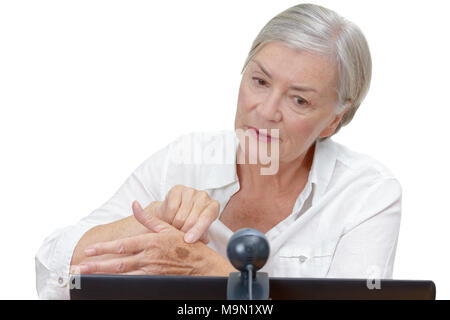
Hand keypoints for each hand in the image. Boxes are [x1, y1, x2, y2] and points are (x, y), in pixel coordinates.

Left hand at [75, 201, 234, 275]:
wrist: (201, 265)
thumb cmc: (185, 244)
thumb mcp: (166, 227)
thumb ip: (147, 218)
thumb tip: (134, 205)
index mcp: (150, 242)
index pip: (123, 246)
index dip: (105, 249)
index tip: (89, 250)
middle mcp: (148, 258)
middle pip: (118, 264)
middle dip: (96, 266)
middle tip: (78, 268)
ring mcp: (150, 272)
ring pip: (122, 275)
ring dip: (103, 276)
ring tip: (86, 277)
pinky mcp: (153, 281)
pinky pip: (133, 283)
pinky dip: (119, 283)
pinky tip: (108, 284)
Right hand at [142, 185, 219, 243]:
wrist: (174, 213)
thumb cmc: (190, 224)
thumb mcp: (199, 233)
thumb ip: (201, 237)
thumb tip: (200, 246)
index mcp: (213, 207)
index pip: (207, 218)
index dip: (198, 230)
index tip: (189, 240)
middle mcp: (204, 197)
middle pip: (192, 219)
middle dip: (183, 232)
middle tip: (178, 237)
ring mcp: (191, 191)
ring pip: (181, 216)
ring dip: (175, 226)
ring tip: (174, 228)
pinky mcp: (177, 189)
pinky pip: (171, 208)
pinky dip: (168, 218)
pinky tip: (169, 220)